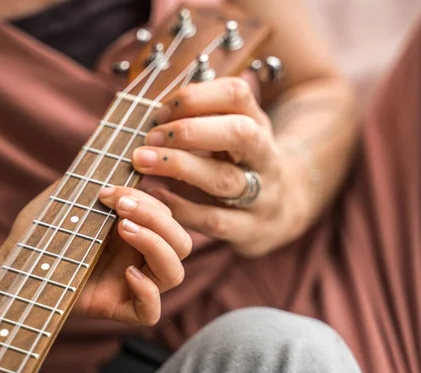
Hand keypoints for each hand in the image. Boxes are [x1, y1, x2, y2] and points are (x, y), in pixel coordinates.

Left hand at [0, 183, 191, 325]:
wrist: (13, 265)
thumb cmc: (40, 230)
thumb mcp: (66, 199)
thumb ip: (92, 180)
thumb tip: (118, 160)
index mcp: (136, 231)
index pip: (167, 217)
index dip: (148, 201)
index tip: (109, 191)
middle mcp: (140, 256)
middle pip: (181, 243)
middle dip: (156, 218)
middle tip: (119, 207)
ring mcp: (132, 284)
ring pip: (174, 272)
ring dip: (156, 245)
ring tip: (123, 228)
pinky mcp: (118, 309)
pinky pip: (151, 312)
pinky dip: (148, 292)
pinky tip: (128, 273)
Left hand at [132, 77, 308, 256]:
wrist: (278, 212)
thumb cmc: (238, 164)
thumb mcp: (229, 134)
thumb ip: (198, 120)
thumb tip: (149, 114)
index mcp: (258, 123)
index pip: (237, 94)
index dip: (195, 97)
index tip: (160, 111)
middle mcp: (265, 156)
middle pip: (240, 134)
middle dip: (190, 131)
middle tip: (150, 136)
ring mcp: (262, 195)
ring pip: (224, 179)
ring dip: (179, 167)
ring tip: (142, 161)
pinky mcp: (250, 229)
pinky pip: (212, 219)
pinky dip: (179, 207)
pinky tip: (154, 195)